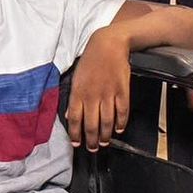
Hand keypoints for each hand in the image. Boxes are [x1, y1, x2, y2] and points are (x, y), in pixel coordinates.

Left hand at [67, 29, 130, 151]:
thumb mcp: (76, 77)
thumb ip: (73, 98)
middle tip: (92, 148)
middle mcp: (92, 95)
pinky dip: (121, 122)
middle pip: (91, 124)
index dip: (75, 134)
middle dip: (91, 140)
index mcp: (78, 92)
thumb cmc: (90, 61)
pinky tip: (119, 129)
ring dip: (105, 135)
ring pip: (107, 121)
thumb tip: (69, 115)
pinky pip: (122, 111)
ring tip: (104, 142)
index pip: (74, 119)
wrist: (108, 44)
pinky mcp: (122, 91)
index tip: (76, 144)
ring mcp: (108, 94)